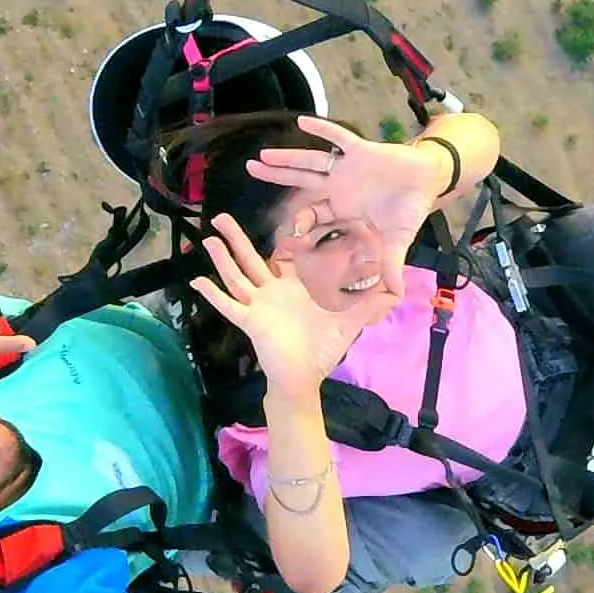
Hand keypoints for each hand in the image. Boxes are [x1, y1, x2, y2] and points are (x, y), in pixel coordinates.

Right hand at [193, 213, 396, 389]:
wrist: (305, 376)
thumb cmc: (323, 347)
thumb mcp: (350, 319)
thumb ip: (370, 301)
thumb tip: (396, 288)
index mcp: (292, 286)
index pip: (284, 256)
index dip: (282, 238)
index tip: (279, 217)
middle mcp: (271, 292)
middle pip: (250, 259)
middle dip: (236, 238)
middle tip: (221, 216)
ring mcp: (258, 305)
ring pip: (237, 276)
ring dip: (223, 258)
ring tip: (209, 238)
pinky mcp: (252, 321)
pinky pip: (229, 306)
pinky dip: (213, 295)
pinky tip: (197, 281)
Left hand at [247, 116, 451, 253]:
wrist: (428, 180)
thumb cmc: (409, 209)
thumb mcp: (397, 242)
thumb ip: (391, 265)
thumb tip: (395, 295)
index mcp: (343, 208)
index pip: (313, 215)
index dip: (298, 224)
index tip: (285, 234)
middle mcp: (339, 186)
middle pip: (301, 181)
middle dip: (277, 176)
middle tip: (251, 170)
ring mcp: (347, 167)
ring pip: (311, 161)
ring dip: (288, 157)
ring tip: (264, 155)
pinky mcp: (361, 150)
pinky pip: (338, 137)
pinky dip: (322, 130)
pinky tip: (302, 122)